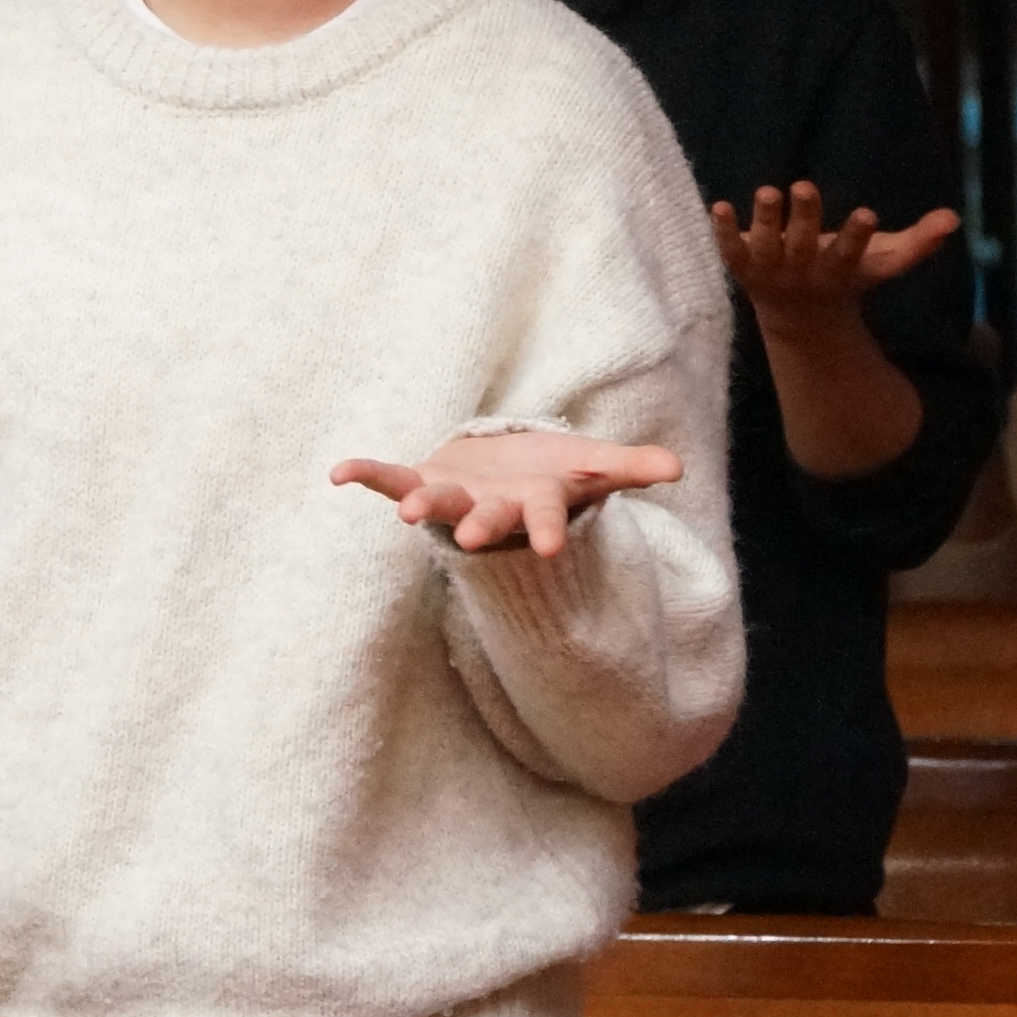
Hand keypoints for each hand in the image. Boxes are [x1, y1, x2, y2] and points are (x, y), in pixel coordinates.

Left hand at [332, 428, 683, 555]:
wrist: (509, 478)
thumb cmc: (555, 473)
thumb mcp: (593, 467)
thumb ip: (630, 467)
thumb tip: (678, 469)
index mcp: (535, 504)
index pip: (544, 519)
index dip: (547, 531)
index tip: (551, 549)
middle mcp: (492, 509)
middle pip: (488, 519)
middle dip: (481, 526)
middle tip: (471, 537)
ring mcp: (456, 498)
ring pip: (437, 503)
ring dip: (420, 504)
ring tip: (401, 514)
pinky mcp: (424, 481)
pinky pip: (391, 478)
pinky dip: (366, 473)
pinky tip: (338, 472)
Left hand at [711, 183, 960, 322]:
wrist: (800, 319)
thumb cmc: (847, 277)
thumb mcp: (882, 264)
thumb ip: (917, 244)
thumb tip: (953, 218)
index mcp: (838, 272)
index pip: (849, 255)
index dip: (856, 237)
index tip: (867, 213)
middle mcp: (801, 273)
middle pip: (802, 247)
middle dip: (804, 218)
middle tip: (804, 185)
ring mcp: (769, 272)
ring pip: (763, 246)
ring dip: (763, 220)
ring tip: (767, 189)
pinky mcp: (742, 267)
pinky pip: (729, 251)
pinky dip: (723, 231)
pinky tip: (718, 205)